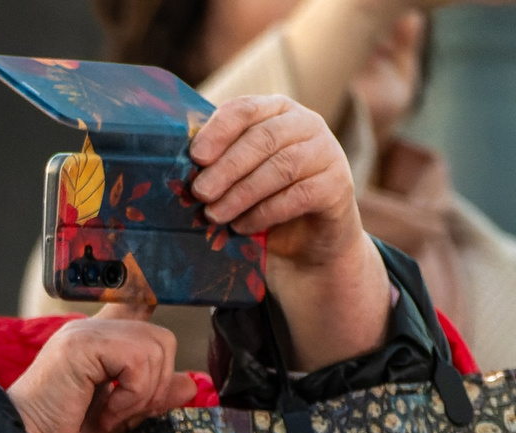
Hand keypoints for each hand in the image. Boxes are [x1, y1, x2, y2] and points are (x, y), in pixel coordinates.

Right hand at [6, 308, 200, 432]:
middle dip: (155, 384)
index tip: (154, 332)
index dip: (155, 312)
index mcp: (96, 344)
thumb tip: (189, 383)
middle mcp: (90, 331)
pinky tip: (107, 413)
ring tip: (110, 416)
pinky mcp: (82, 345)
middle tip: (124, 413)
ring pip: (156, 347)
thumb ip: (150, 399)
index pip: (138, 304)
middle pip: (161, 337)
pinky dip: (132, 395)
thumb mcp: (119, 420)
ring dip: (142, 393)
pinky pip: (138, 360)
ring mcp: (85, 334)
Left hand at [188, 95, 394, 370]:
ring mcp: (326, 152)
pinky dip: (265, 213)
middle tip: (199, 193)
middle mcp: (306, 124)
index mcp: (276, 111)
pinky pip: (298, 196)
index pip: (246, 108)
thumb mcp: (238, 176)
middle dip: (226, 167)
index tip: (195, 156)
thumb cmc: (262, 200)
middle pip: (263, 138)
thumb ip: (217, 162)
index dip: (218, 130)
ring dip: (242, 193)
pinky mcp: (338, 185)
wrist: (307, 241)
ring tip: (214, 215)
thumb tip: (177, 165)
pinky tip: (242, 226)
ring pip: (281, 168)